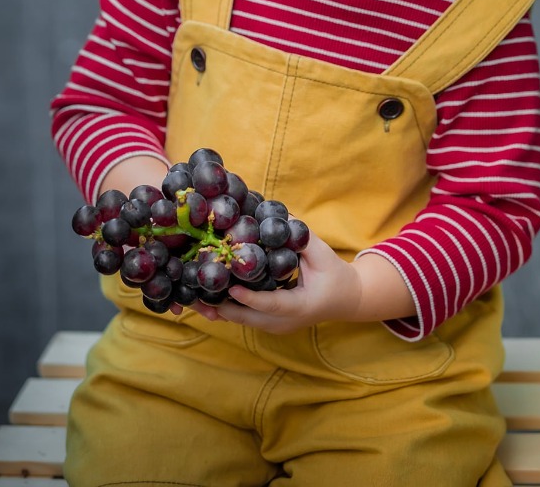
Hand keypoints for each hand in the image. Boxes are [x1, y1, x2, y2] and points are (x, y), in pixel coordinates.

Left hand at [197, 232, 363, 333]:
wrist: (346, 299)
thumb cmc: (334, 274)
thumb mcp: (321, 253)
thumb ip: (298, 236)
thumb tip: (272, 212)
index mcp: (301, 306)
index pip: (272, 304)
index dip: (250, 297)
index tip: (229, 287)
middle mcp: (285, 322)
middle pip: (249, 318)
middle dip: (221, 307)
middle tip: (196, 293)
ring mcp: (276, 327)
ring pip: (242, 321)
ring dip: (219, 309)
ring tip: (193, 296)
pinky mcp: (270, 324)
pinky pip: (245, 318)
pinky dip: (227, 308)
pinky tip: (207, 297)